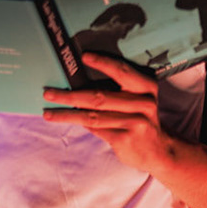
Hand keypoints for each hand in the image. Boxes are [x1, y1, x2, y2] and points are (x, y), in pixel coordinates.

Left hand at [43, 52, 173, 171]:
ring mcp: (135, 123)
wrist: (158, 151)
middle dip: (70, 95)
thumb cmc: (141, 120)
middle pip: (99, 97)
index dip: (103, 63)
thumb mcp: (138, 101)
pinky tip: (65, 120)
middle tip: (48, 93)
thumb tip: (79, 83)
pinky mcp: (125, 139)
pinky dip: (79, 124)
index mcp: (146, 88)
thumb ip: (117, 91)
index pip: (122, 72)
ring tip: (48, 112)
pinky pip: (96, 129)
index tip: (84, 56)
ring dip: (67, 114)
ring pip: (92, 116)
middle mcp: (143, 104)